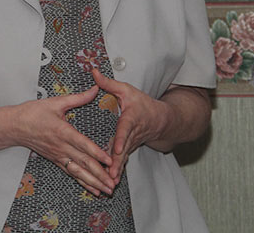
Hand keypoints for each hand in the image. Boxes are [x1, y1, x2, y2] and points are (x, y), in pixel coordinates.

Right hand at [14, 85, 114, 195]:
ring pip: (79, 172)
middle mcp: (61, 147)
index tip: (109, 160)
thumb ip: (78, 98)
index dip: (97, 153)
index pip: (83, 144)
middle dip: (100, 174)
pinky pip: (71, 173)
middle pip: (83, 163)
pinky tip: (93, 189)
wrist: (15, 126)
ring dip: (94, 182)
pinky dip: (83, 182)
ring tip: (107, 190)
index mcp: (63, 131)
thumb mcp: (56, 102)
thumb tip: (95, 90)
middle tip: (113, 184)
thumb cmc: (33, 113)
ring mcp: (58, 156)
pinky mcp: (56, 160)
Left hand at [91, 69, 171, 186]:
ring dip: (117, 170)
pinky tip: (109, 181)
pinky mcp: (128, 150)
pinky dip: (117, 170)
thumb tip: (93, 72)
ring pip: (123, 158)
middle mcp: (131, 134)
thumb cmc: (142, 103)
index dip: (121, 139)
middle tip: (110, 173)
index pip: (125, 129)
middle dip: (117, 162)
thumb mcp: (126, 89)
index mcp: (130, 118)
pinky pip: (122, 161)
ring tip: (109, 181)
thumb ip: (108, 83)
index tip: (117, 148)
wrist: (160, 120)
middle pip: (123, 149)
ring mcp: (131, 144)